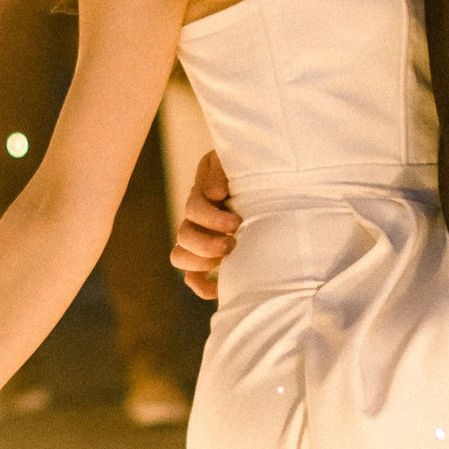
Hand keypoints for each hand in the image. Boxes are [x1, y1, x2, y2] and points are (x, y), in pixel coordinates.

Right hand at [170, 146, 242, 301]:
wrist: (268, 180)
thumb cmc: (251, 168)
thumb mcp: (233, 160)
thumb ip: (221, 171)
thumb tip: (214, 193)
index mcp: (202, 193)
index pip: (192, 210)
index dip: (211, 219)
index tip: (236, 222)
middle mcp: (196, 218)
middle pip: (183, 237)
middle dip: (207, 244)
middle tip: (233, 242)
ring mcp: (200, 238)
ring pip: (180, 257)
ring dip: (201, 261)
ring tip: (228, 258)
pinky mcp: (208, 257)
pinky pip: (193, 278)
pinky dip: (203, 286)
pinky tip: (220, 288)